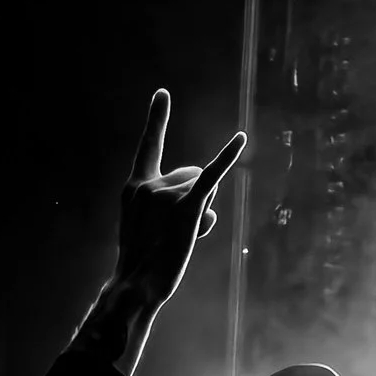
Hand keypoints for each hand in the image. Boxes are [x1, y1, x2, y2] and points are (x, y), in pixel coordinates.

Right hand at [113, 90, 244, 305]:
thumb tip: (208, 203)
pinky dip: (228, 155)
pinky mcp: (187, 208)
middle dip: (195, 198)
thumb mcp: (153, 222)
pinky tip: (241, 137)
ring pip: (206, 186)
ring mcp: (165, 195)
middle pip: (194, 174)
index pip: (148, 145)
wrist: (136, 284)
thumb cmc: (146, 256)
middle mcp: (148, 185)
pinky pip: (211, 176)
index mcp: (134, 185)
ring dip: (203, 209)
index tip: (163, 92)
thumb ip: (176, 200)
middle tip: (173, 230)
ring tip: (182, 235)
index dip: (157, 118)